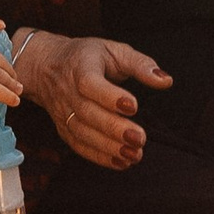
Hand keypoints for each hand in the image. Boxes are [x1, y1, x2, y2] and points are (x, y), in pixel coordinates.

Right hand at [17, 29, 168, 168]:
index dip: (109, 96)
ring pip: (83, 132)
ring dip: (109, 147)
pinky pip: (80, 146)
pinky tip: (121, 162)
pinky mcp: (64, 129)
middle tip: (140, 138)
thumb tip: (166, 81)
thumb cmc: (87, 56)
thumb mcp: (114, 50)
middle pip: (87, 113)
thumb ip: (141, 64)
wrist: (46, 66)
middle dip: (114, 128)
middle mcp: (68, 91)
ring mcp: (64, 112)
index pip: (89, 83)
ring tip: (134, 154)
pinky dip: (100, 157)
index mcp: (80, 67)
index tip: (133, 106)